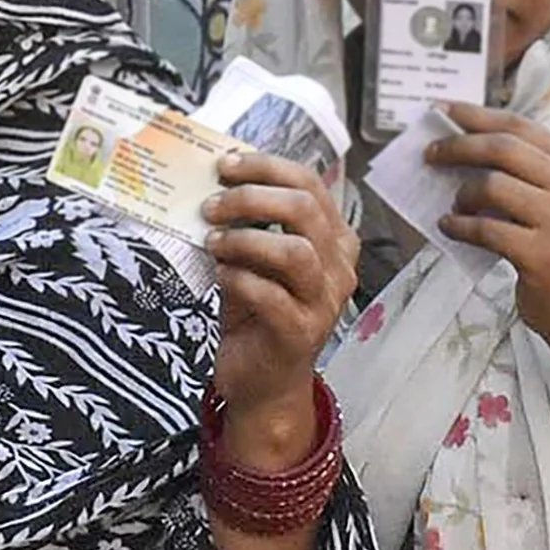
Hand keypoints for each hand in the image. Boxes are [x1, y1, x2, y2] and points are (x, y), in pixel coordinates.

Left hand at [204, 150, 361, 461]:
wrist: (264, 383)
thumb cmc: (257, 315)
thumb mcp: (256, 261)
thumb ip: (249, 224)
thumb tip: (214, 181)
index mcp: (333, 240)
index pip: (310, 184)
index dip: (267, 167)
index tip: (225, 166)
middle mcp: (338, 267)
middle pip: (305, 209)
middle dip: (252, 197)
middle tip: (212, 205)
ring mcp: (324, 302)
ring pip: (295, 252)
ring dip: (246, 240)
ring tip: (213, 242)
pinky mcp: (301, 333)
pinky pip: (272, 296)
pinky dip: (240, 280)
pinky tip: (220, 276)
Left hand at [427, 103, 549, 344]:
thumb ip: (521, 170)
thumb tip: (462, 142)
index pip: (519, 126)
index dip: (476, 115)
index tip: (442, 111)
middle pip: (502, 149)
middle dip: (458, 147)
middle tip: (430, 155)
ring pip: (492, 186)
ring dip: (462, 193)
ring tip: (454, 204)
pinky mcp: (541, 254)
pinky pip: (485, 229)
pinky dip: (459, 226)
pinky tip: (450, 227)